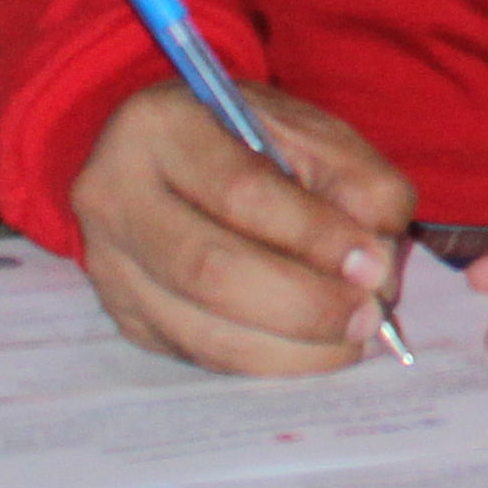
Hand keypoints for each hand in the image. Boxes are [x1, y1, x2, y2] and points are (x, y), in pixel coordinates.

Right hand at [71, 81, 421, 374]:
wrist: (171, 156)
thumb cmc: (251, 136)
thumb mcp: (308, 129)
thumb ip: (355, 181)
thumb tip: (376, 266)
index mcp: (160, 126)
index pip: (240, 191)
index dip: (313, 234)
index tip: (373, 263)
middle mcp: (114, 198)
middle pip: (210, 270)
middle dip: (304, 303)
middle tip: (369, 316)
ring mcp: (111, 267)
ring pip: (202, 330)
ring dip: (293, 347)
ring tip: (353, 338)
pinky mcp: (126, 318)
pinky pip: (202, 355)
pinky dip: (270, 361)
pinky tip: (315, 350)